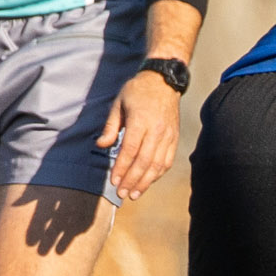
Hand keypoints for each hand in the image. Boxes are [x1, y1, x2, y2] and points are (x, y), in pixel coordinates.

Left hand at [97, 66, 182, 199]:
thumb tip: (101, 145)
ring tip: (135, 194)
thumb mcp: (118, 104)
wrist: (164, 81)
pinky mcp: (174, 138)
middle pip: (145, 161)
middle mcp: (157, 130)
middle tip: (122, 194)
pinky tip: (148, 182)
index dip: (122, 168)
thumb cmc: (137, 91)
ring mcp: (168, 135)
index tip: (114, 181)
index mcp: (141, 121)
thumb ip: (110, 126)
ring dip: (146, 182)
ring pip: (158, 164)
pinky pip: (167, 160)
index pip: (131, 150)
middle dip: (132, 180)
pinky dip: (158, 174)